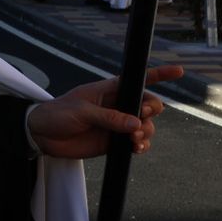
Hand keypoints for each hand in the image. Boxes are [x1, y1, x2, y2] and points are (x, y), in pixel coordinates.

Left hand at [26, 65, 184, 158]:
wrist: (42, 135)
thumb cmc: (58, 114)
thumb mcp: (81, 111)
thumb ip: (109, 118)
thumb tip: (136, 124)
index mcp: (109, 89)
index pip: (138, 79)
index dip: (160, 74)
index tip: (179, 71)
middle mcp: (117, 105)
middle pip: (148, 104)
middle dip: (152, 110)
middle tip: (140, 117)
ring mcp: (117, 124)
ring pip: (146, 126)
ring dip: (146, 132)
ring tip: (134, 139)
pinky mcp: (114, 141)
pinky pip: (136, 143)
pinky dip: (141, 146)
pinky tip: (137, 149)